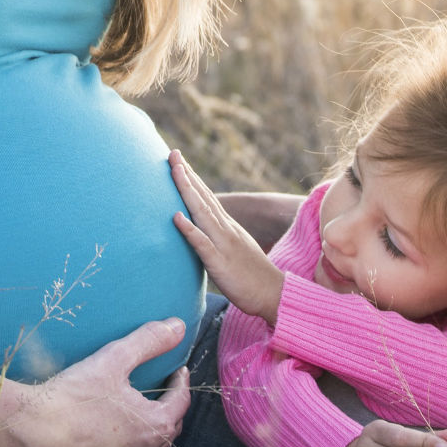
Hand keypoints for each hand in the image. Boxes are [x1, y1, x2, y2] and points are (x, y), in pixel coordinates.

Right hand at [0, 318, 190, 446]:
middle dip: (170, 403)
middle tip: (163, 385)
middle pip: (172, 424)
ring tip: (144, 407)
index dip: (180, 381)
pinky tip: (120, 430)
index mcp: (157, 425)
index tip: (177, 369)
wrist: (29, 432)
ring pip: (154, 444)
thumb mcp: (114, 360)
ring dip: (154, 425)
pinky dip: (134, 442)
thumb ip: (149, 341)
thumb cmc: (73, 397)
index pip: (182, 400)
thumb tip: (178, 326)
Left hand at [170, 150, 283, 324]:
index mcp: (228, 228)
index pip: (207, 198)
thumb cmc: (252, 277)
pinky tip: (176, 217)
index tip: (178, 160)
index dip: (192, 178)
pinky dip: (189, 229)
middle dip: (187, 175)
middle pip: (203, 198)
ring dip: (187, 191)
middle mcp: (226, 230)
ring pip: (202, 213)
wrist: (274, 294)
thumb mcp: (235, 250)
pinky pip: (203, 244)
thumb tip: (203, 232)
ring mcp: (224, 244)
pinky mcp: (220, 263)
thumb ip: (219, 238)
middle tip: (172, 153)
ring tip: (174, 171)